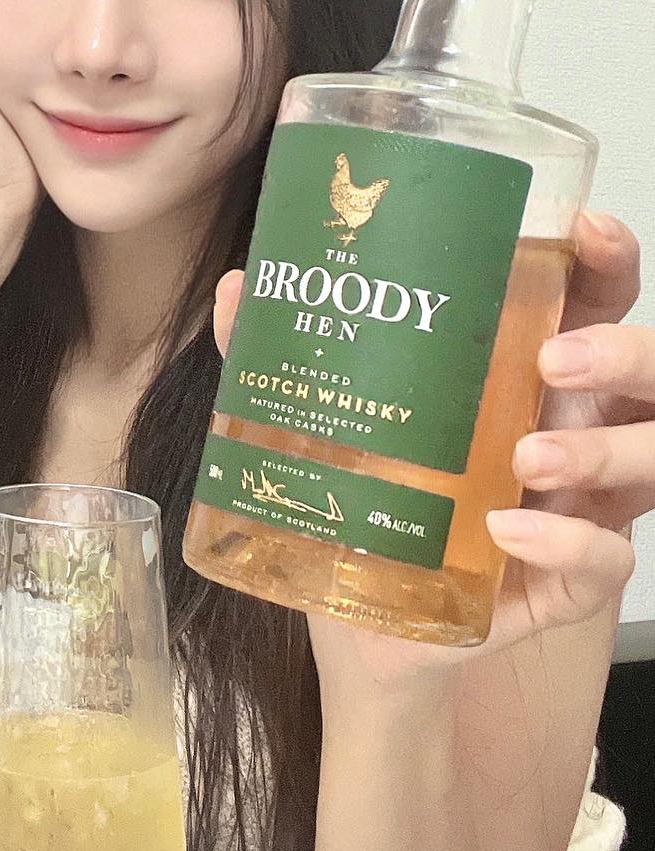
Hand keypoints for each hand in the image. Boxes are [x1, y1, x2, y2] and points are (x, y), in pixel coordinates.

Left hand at [211, 210, 646, 683]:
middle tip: (551, 358)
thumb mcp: (317, 418)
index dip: (608, 261)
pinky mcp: (563, 578)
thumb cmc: (360, 498)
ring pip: (650, 460)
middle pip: (650, 373)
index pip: (593, 300)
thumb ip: (278, 354)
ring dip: (600, 449)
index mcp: (521, 372)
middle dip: (622, 352)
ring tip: (527, 455)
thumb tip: (238, 285)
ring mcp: (577, 504)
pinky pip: (606, 560)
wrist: (360, 620)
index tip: (586, 230)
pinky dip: (569, 544)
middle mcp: (570, 427)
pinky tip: (509, 530)